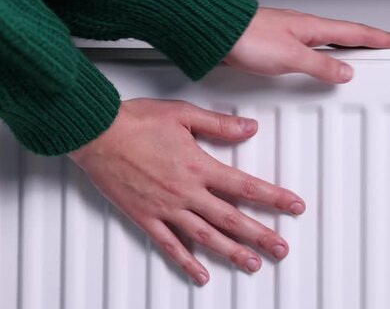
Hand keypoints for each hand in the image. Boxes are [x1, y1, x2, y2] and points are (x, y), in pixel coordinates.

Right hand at [68, 99, 304, 284]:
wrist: (96, 134)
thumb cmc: (134, 121)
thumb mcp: (183, 114)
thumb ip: (219, 124)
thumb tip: (249, 128)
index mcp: (198, 165)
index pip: (245, 185)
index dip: (274, 197)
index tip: (294, 206)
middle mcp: (186, 192)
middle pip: (231, 219)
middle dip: (261, 235)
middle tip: (281, 249)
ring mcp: (166, 208)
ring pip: (205, 237)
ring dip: (232, 253)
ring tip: (253, 265)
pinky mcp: (145, 217)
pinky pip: (170, 245)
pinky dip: (186, 262)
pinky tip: (201, 274)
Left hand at [225, 7, 389, 82]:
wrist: (217, 34)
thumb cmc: (248, 38)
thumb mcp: (291, 57)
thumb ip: (320, 66)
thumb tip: (345, 72)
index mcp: (313, 27)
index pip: (356, 33)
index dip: (380, 38)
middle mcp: (304, 27)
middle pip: (345, 34)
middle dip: (369, 40)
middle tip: (387, 44)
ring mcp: (290, 34)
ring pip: (328, 41)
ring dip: (347, 47)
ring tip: (362, 54)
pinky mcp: (276, 44)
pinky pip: (310, 49)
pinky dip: (324, 54)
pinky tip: (320, 61)